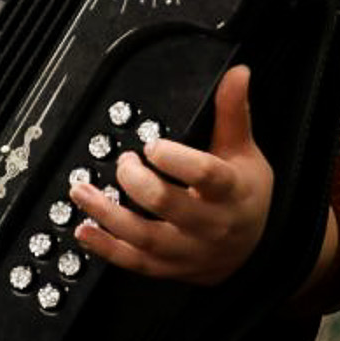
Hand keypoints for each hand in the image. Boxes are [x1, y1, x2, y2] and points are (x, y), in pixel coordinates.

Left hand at [70, 65, 271, 285]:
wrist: (258, 248)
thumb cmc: (245, 194)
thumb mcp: (244, 151)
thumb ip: (232, 112)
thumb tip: (236, 73)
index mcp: (231, 191)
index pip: (206, 176)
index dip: (176, 160)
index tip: (151, 145)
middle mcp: (210, 224)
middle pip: (168, 205)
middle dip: (136, 181)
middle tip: (122, 162)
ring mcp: (189, 250)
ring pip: (145, 237)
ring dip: (107, 215)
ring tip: (80, 191)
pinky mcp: (170, 268)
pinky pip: (134, 263)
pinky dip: (106, 248)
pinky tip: (83, 230)